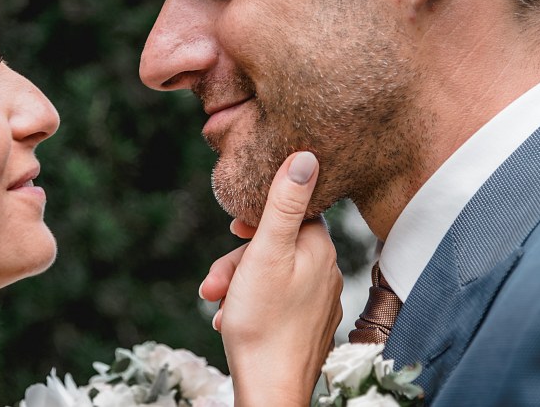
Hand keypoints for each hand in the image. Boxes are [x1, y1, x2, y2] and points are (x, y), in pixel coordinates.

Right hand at [199, 152, 342, 406]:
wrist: (270, 390)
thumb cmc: (263, 321)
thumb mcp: (266, 252)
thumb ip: (284, 203)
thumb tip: (306, 155)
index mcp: (320, 250)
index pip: (293, 210)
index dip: (259, 215)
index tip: (235, 227)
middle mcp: (325, 272)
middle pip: (275, 245)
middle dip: (237, 259)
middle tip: (214, 280)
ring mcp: (317, 302)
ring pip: (269, 274)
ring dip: (236, 284)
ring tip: (216, 303)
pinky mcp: (305, 327)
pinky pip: (273, 301)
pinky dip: (247, 306)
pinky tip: (230, 320)